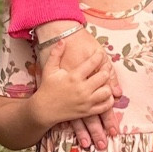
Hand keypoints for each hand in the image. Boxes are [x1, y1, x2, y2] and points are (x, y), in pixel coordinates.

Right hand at [38, 29, 120, 143]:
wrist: (43, 110)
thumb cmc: (47, 87)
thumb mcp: (49, 69)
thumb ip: (56, 54)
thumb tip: (62, 40)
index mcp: (73, 76)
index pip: (93, 63)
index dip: (99, 56)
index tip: (100, 54)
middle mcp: (82, 89)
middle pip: (104, 76)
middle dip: (106, 70)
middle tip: (104, 67)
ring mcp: (86, 101)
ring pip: (107, 92)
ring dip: (108, 85)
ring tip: (104, 82)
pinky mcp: (87, 111)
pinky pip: (105, 106)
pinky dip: (108, 100)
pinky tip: (105, 94)